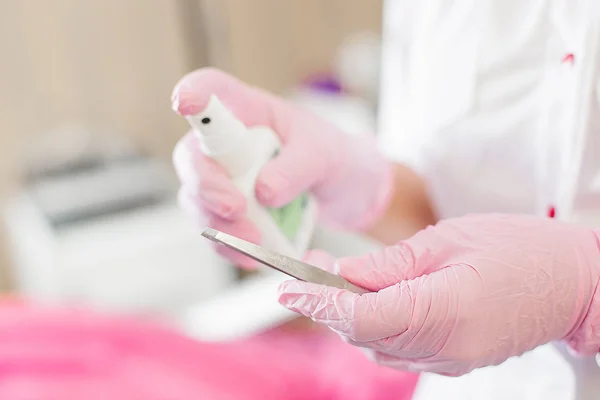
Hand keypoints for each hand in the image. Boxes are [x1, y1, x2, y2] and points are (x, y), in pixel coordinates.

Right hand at [172, 68, 392, 266]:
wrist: (348, 191)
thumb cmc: (331, 157)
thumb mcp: (324, 154)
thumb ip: (296, 167)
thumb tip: (263, 191)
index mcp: (250, 112)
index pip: (212, 91)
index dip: (193, 93)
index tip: (185, 103)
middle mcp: (227, 144)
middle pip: (192, 158)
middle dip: (206, 187)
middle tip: (235, 208)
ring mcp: (225, 180)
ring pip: (196, 201)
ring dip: (218, 224)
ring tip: (253, 240)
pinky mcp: (230, 212)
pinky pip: (215, 232)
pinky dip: (229, 246)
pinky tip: (252, 254)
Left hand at [277, 214, 599, 375]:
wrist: (572, 282)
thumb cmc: (518, 248)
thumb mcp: (448, 239)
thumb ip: (391, 263)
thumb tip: (343, 272)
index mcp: (443, 311)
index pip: (361, 315)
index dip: (319, 302)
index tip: (287, 288)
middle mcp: (443, 346)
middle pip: (363, 333)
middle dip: (326, 306)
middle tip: (302, 278)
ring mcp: (450, 360)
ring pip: (376, 345)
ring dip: (347, 317)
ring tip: (330, 284)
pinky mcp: (454, 360)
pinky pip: (399, 349)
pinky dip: (374, 327)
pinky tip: (368, 302)